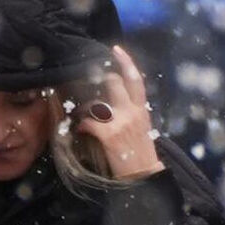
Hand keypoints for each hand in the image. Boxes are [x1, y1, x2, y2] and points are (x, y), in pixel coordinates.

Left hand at [75, 47, 164, 181]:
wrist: (144, 175)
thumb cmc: (140, 152)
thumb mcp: (141, 127)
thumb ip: (131, 112)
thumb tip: (114, 102)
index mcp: (141, 110)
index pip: (136, 80)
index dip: (126, 62)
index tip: (116, 49)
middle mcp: (132, 112)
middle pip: (114, 83)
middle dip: (99, 82)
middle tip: (89, 85)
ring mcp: (120, 123)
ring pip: (97, 103)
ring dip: (85, 108)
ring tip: (82, 114)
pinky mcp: (109, 135)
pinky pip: (88, 123)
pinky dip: (81, 126)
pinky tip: (81, 131)